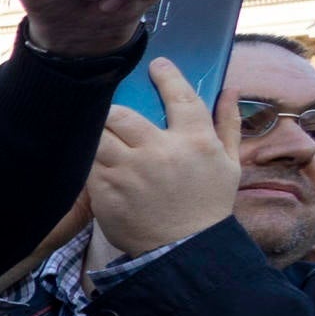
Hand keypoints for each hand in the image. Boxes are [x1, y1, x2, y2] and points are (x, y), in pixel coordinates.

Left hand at [89, 59, 239, 256]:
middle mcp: (160, 153)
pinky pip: (87, 162)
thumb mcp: (230, 164)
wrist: (184, 251)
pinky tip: (84, 153)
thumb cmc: (208, 205)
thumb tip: (230, 89)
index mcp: (195, 142)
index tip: (156, 64)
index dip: (166, 75)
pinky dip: (85, 155)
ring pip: (97, 135)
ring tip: (91, 128)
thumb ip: (228, 124)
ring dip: (93, 129)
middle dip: (110, 107)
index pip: (179, 96)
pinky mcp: (105, 191)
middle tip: (107, 107)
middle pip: (121, 114)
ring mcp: (129, 172)